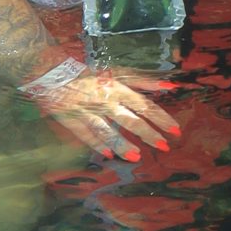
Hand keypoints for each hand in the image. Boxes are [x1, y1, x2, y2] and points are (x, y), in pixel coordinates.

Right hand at [39, 66, 178, 158]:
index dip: (160, 118)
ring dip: (123, 144)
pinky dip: (98, 144)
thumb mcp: (118, 73)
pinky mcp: (74, 122)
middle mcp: (106, 101)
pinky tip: (109, 155)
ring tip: (137, 157)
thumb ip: (143, 80)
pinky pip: (87, 135)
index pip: (144, 104)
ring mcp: (90, 112)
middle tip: (164, 146)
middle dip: (149, 134)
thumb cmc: (91, 74)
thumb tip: (169, 84)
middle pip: (130, 120)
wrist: (56, 75)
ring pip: (108, 131)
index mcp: (118, 88)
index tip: (174, 130)